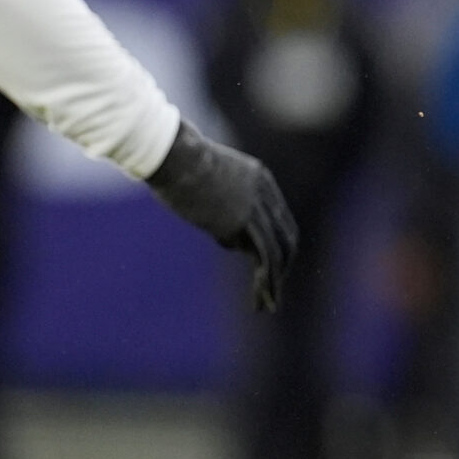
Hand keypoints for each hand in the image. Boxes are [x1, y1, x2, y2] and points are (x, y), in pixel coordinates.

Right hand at [145, 122, 298, 310]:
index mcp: (259, 178)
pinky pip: (262, 256)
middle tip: (274, 289)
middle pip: (285, 235)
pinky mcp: (241, 221)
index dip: (277, 242)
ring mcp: (254, 207)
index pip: (279, 217)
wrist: (173, 153)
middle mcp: (264, 193)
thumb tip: (223, 232)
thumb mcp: (206, 180)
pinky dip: (264, 281)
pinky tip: (259, 299)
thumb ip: (220, 203)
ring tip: (268, 305)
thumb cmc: (176, 162)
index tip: (270, 264)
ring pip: (276, 251)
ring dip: (273, 282)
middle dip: (283, 265)